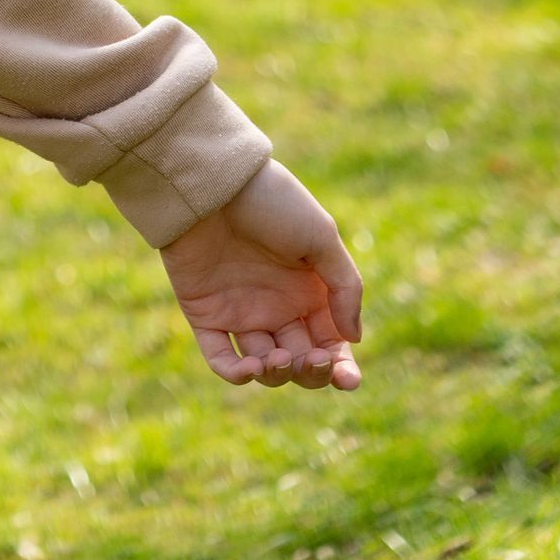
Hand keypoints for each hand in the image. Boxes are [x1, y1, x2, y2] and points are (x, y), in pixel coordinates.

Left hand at [160, 160, 362, 390]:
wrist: (212, 181)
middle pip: (301, 362)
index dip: (341, 367)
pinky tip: (250, 368)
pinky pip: (220, 358)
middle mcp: (276, 306)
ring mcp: (240, 312)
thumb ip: (345, 287)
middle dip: (312, 372)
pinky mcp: (205, 314)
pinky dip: (235, 374)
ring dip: (277, 374)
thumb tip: (354, 338)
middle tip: (311, 359)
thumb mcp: (321, 237)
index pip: (331, 343)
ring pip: (266, 367)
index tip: (347, 378)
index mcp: (308, 291)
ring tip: (278, 357)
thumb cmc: (270, 202)